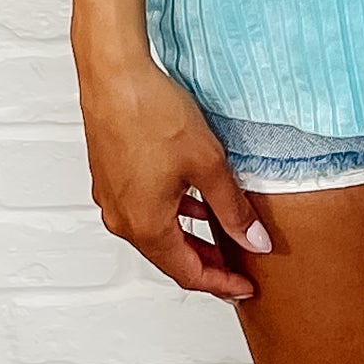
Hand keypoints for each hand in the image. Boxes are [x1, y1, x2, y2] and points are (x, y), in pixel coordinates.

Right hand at [77, 52, 271, 301]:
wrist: (114, 76)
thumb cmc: (152, 114)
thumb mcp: (207, 163)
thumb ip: (233, 208)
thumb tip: (254, 241)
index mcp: (145, 227)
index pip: (189, 273)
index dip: (222, 284)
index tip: (245, 287)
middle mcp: (122, 221)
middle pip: (170, 257)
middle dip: (206, 263)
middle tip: (237, 266)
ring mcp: (111, 199)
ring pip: (156, 233)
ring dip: (188, 237)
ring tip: (220, 233)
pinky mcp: (109, 178)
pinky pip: (143, 210)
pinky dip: (171, 214)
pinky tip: (191, 200)